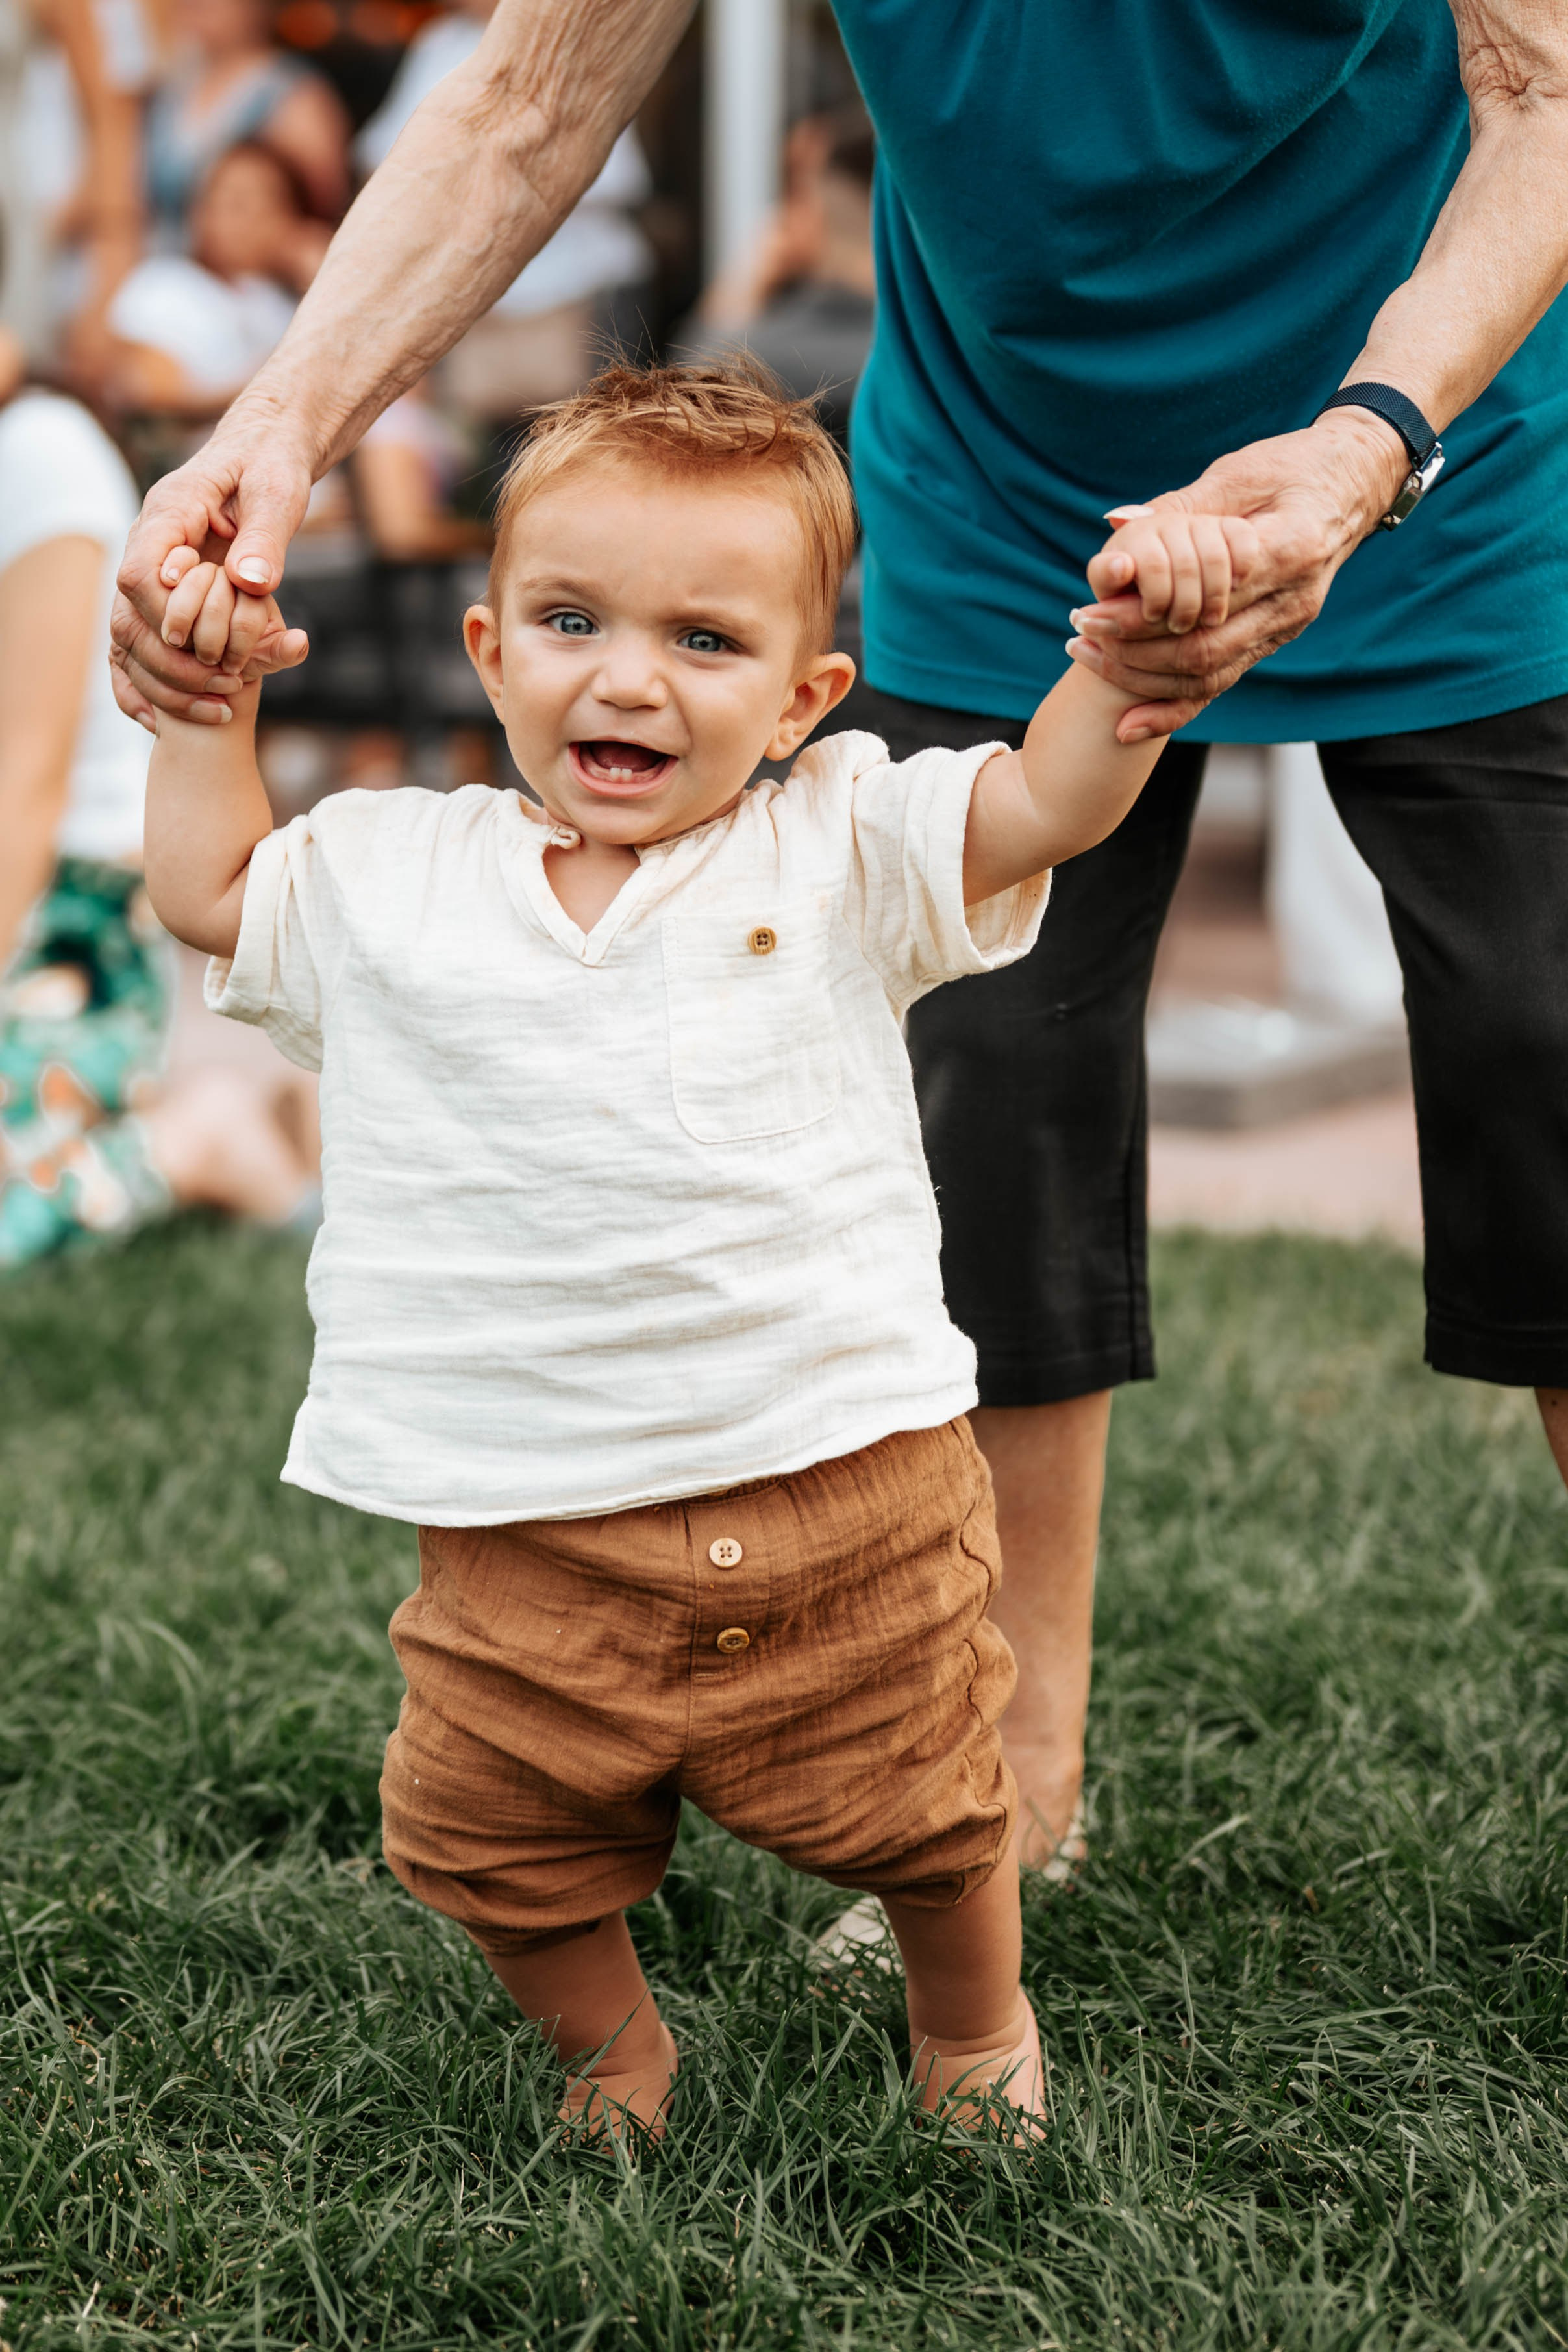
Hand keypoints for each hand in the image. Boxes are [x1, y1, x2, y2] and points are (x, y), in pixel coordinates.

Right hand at [110, 410, 314, 726]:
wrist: (268, 450)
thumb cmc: (273, 465)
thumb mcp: (278, 494)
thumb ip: (265, 538)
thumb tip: (250, 584)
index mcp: (170, 512)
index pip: (140, 574)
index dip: (168, 616)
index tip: (207, 644)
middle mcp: (151, 542)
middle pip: (129, 615)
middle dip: (174, 661)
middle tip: (228, 688)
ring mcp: (156, 567)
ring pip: (131, 635)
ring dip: (171, 678)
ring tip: (225, 705)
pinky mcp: (169, 589)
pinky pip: (144, 640)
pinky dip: (160, 679)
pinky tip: (189, 711)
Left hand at [1065, 407, 1408, 742]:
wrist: (1356, 482)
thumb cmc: (1296, 466)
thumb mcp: (1241, 473)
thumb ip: (1181, 507)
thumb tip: (1119, 524)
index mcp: (1290, 550)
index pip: (1204, 600)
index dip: (1141, 613)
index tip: (1090, 609)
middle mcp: (1293, 601)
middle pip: (1203, 650)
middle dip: (1132, 650)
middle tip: (1079, 633)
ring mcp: (1286, 627)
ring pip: (1209, 676)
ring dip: (1142, 677)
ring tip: (1088, 655)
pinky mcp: (1275, 639)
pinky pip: (1221, 684)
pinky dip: (1173, 708)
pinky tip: (1128, 724)